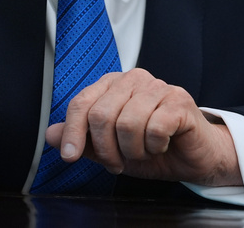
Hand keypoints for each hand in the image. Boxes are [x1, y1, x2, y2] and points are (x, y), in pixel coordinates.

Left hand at [45, 68, 242, 186]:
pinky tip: (161, 145)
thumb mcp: (110, 150)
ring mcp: (158, 87)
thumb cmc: (151, 149)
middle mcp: (134, 79)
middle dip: (106, 149)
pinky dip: (154, 146)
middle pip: (102, 114)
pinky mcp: (179, 100)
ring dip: (133, 150)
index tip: (69, 157)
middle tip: (117, 163)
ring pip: (128, 123)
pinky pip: (155, 128)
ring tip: (142, 152)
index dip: (73, 132)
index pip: (82, 103)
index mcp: (113, 85)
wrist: (192, 158)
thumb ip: (82, 140)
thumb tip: (51, 135)